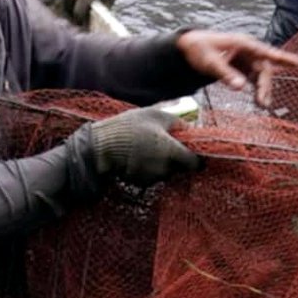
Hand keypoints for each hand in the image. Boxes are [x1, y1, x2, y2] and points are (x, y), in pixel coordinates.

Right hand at [77, 105, 201, 182]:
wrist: (101, 147)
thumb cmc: (129, 127)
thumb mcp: (154, 115)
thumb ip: (176, 122)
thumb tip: (190, 127)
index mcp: (171, 151)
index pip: (195, 163)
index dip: (196, 159)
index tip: (193, 153)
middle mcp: (165, 168)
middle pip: (179, 167)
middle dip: (176, 159)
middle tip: (164, 145)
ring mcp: (152, 177)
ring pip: (165, 172)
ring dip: (161, 163)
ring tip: (146, 148)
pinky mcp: (141, 182)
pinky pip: (151, 176)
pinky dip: (148, 169)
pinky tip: (137, 158)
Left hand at [174, 30, 297, 107]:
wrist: (190, 47)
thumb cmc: (199, 50)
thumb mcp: (210, 63)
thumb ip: (225, 74)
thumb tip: (241, 87)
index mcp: (243, 44)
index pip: (266, 52)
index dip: (283, 58)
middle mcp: (248, 50)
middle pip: (264, 68)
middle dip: (265, 85)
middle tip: (262, 102)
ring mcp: (246, 58)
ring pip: (261, 74)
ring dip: (262, 89)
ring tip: (262, 105)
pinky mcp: (242, 66)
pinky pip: (254, 78)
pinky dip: (257, 89)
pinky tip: (258, 101)